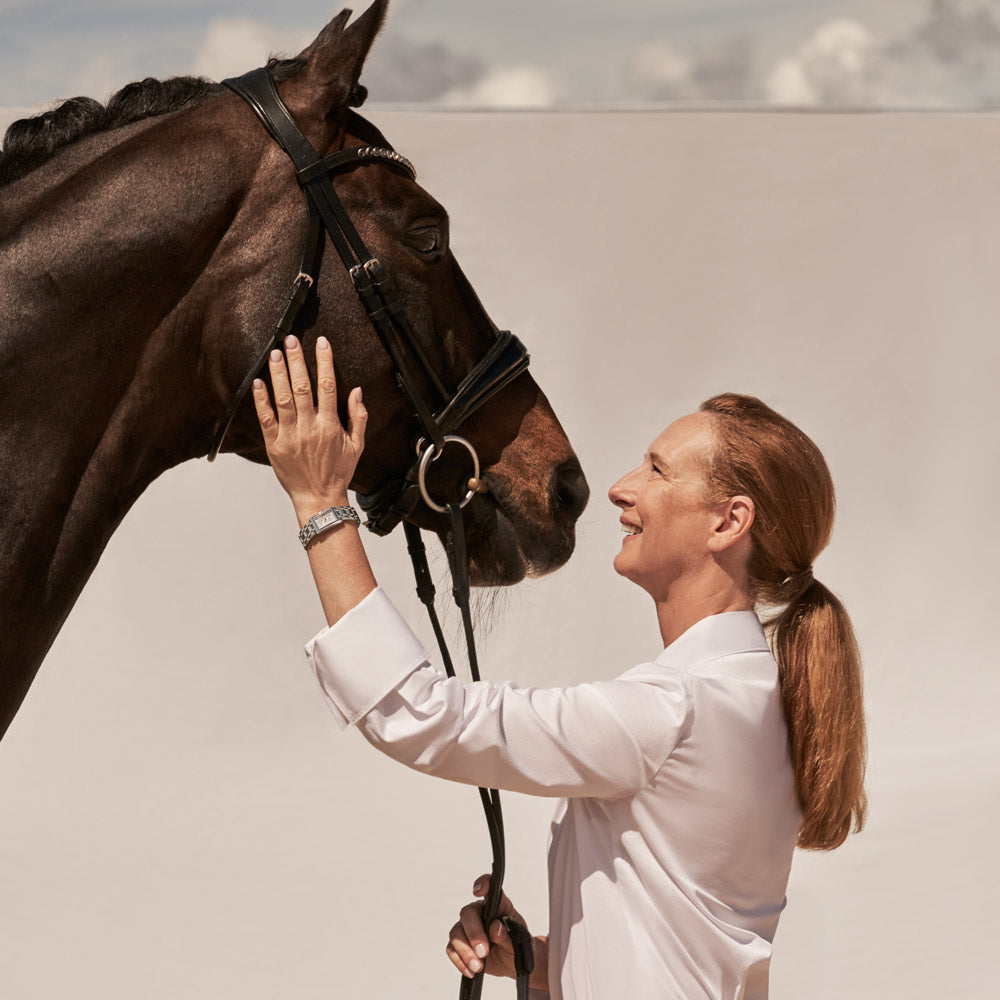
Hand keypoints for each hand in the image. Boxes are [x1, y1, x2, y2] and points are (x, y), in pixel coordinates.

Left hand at [252, 335, 366, 519]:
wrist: (319, 498)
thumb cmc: (338, 472)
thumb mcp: (356, 446)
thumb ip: (358, 417)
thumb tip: (356, 391)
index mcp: (331, 426)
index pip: (328, 386)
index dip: (324, 362)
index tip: (321, 343)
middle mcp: (310, 427)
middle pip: (303, 387)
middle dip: (297, 361)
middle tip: (290, 340)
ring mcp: (291, 436)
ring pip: (284, 398)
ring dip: (279, 374)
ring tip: (275, 354)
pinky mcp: (275, 445)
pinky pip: (266, 418)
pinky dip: (261, 400)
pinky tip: (259, 382)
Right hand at [446, 875, 546, 990]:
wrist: (513, 962)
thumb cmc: (518, 945)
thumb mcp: (520, 941)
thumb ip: (508, 934)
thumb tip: (495, 927)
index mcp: (498, 905)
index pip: (489, 886)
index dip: (482, 884)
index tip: (479, 892)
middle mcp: (480, 912)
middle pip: (467, 913)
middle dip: (473, 933)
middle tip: (484, 952)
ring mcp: (468, 928)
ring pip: (456, 932)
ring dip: (465, 951)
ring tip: (479, 966)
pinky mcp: (461, 944)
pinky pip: (452, 949)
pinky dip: (460, 961)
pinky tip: (472, 971)